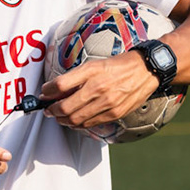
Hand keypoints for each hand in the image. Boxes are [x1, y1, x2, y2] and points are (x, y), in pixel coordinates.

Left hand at [40, 49, 157, 131]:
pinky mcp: (115, 114)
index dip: (47, 92)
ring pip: (75, 119)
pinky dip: (77, 125)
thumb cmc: (118, 66)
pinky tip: (74, 120)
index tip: (43, 95)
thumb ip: (75, 77)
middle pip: (65, 107)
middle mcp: (98, 88)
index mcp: (91, 72)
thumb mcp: (94, 64)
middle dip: (52, 111)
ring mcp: (107, 103)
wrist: (146, 71)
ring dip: (62, 120)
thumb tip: (54, 90)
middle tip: (48, 110)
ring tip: (59, 116)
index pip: (60, 85)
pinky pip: (90, 124)